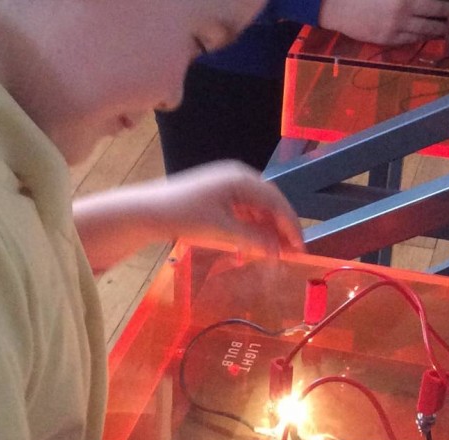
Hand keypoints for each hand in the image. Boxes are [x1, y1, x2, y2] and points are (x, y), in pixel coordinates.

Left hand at [156, 161, 304, 256]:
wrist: (147, 211)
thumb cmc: (184, 216)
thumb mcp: (222, 230)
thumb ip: (253, 239)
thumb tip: (279, 251)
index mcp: (242, 179)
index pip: (277, 202)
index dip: (292, 227)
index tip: (301, 250)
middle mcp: (238, 176)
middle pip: (270, 202)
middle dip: (282, 228)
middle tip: (292, 254)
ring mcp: (227, 183)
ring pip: (257, 207)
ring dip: (267, 229)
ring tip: (275, 252)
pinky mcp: (218, 193)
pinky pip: (244, 209)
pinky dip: (252, 226)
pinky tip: (254, 243)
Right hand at [319, 0, 448, 45]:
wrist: (337, 7)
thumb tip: (427, 0)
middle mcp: (405, 8)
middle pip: (438, 11)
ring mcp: (398, 25)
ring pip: (429, 29)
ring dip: (443, 28)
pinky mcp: (390, 38)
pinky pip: (413, 39)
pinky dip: (425, 36)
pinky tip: (430, 34)